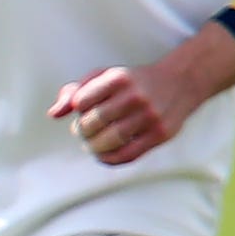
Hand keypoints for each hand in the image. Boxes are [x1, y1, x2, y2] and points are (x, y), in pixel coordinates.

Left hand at [50, 54, 212, 165]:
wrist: (180, 82)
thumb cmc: (133, 82)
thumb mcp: (105, 76)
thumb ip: (75, 91)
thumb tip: (54, 114)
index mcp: (119, 77)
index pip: (82, 101)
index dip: (77, 110)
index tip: (82, 112)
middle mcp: (135, 96)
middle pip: (93, 123)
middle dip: (82, 131)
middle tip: (83, 132)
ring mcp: (149, 116)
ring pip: (109, 141)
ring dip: (93, 147)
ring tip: (91, 144)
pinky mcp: (159, 134)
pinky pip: (128, 155)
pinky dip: (109, 159)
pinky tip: (103, 155)